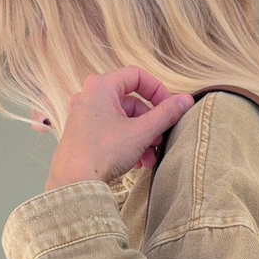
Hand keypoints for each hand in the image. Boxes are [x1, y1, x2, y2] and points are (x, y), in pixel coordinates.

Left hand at [44, 69, 194, 190]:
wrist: (72, 183)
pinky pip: (110, 131)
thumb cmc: (101, 153)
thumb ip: (166, 114)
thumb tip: (186, 101)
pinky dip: (126, 143)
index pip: (136, 75)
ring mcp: (82, 116)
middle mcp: (88, 97)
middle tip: (160, 139)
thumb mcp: (141, 132)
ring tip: (150, 157)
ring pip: (121, 119)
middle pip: (130, 101)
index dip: (157, 90)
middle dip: (150, 123)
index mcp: (100, 87)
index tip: (169, 108)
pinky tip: (136, 162)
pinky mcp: (81, 134)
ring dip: (141, 137)